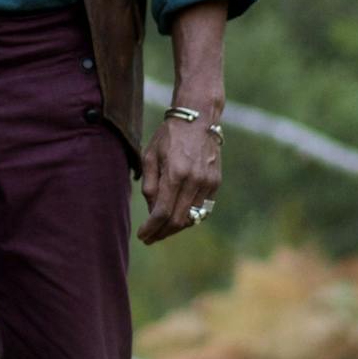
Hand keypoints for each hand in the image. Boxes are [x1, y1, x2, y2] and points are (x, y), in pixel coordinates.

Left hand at [138, 115, 220, 243]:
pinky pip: (202, 208)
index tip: (142, 236)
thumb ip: (150, 185)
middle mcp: (194, 181)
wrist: (198, 120)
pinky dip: (189, 216)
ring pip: (192, 217)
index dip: (151, 228)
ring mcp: (208, 183)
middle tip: (150, 238)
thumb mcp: (150, 156)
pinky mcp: (215, 183)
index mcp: (175, 173)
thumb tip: (152, 211)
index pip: (162, 212)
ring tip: (160, 230)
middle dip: (162, 233)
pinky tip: (176, 217)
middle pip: (178, 220)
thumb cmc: (169, 136)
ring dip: (175, 228)